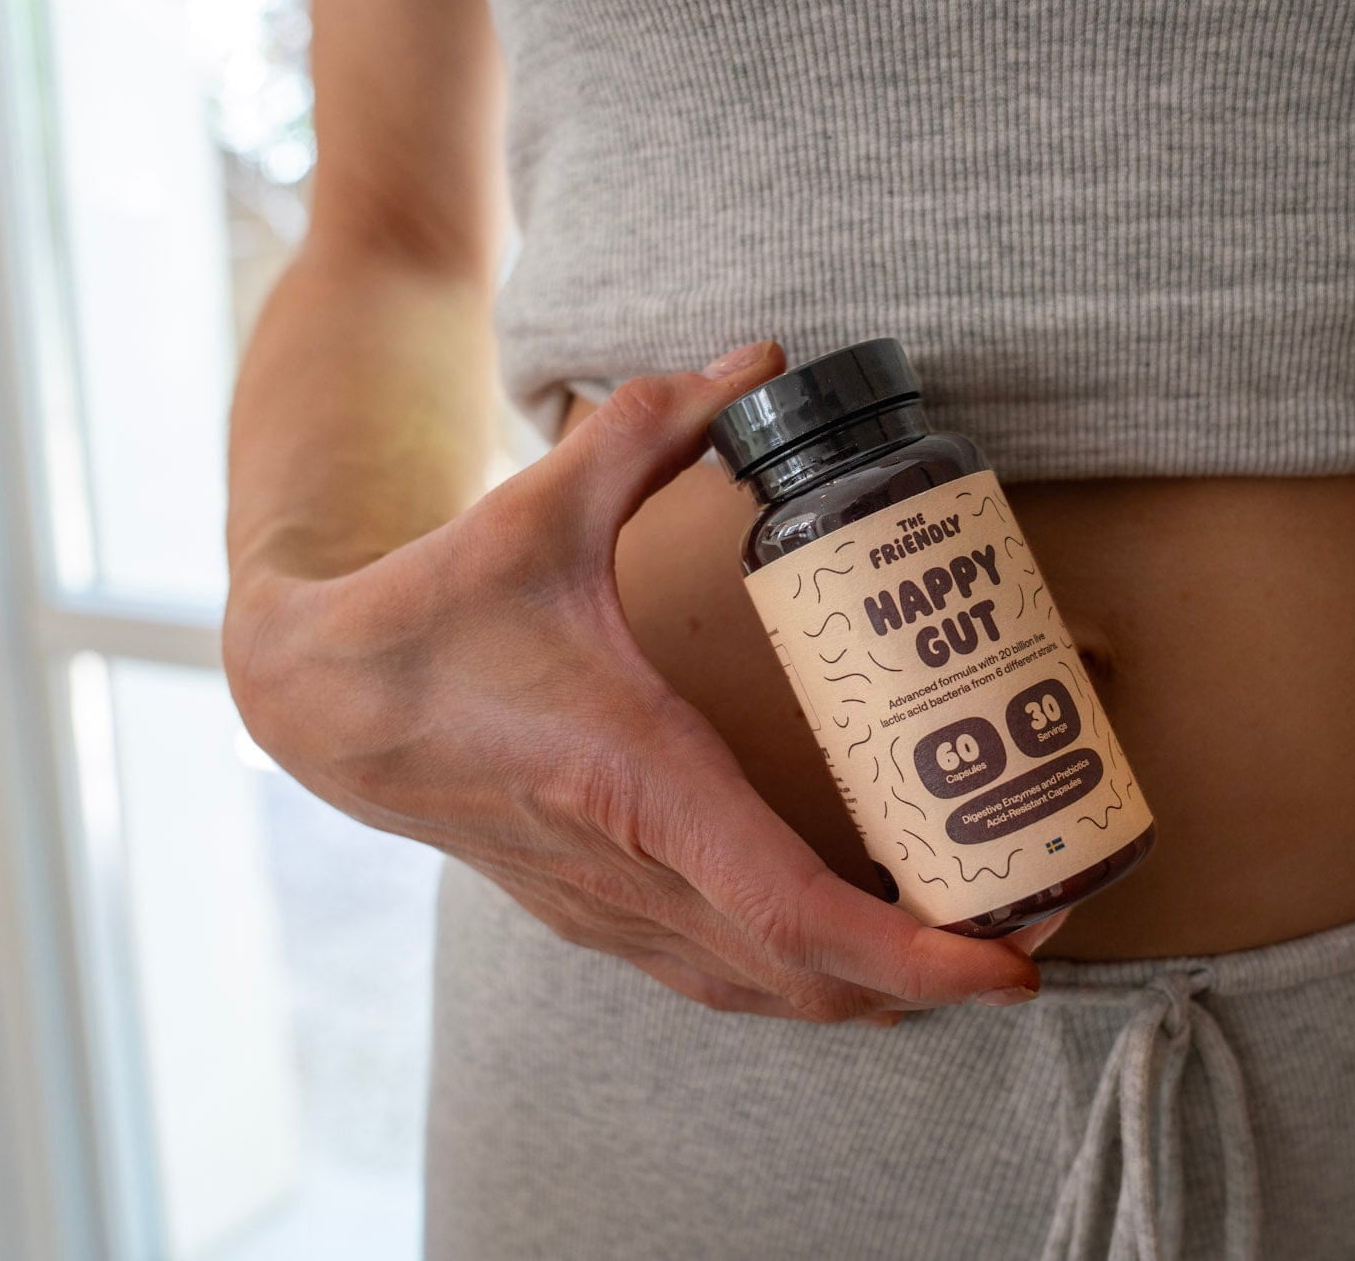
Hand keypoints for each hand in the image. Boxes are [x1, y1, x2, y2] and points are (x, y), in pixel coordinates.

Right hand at [225, 340, 1047, 1023]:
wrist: (321, 705)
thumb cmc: (433, 613)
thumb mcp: (544, 504)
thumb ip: (656, 423)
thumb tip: (764, 358)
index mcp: (636, 781)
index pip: (794, 912)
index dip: (913, 954)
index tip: (1008, 962)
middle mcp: (631, 870)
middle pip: (807, 980)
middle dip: (933, 978)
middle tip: (1032, 929)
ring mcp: (608, 910)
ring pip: (763, 996)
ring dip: (872, 992)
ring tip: (968, 946)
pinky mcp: (595, 914)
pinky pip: (718, 977)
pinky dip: (804, 980)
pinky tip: (857, 949)